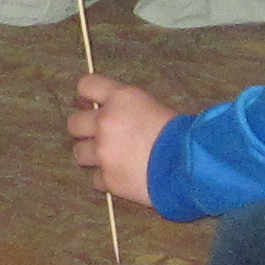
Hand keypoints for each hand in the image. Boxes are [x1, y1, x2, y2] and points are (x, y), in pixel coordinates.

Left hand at [68, 75, 171, 208]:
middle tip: (99, 135)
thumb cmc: (182, 133)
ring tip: (110, 159)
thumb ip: (129, 108)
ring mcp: (103, 152)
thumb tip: (119, 114)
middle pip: (73, 123)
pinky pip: (96, 179)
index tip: (88, 104)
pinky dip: (108, 179)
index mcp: (120, 98)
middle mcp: (105, 122)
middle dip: (84, 130)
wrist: (191, 166)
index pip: (86, 85)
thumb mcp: (155, 107)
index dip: (85, 95)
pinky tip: (123, 177)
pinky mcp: (108, 179)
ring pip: (79, 153)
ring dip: (93, 156)